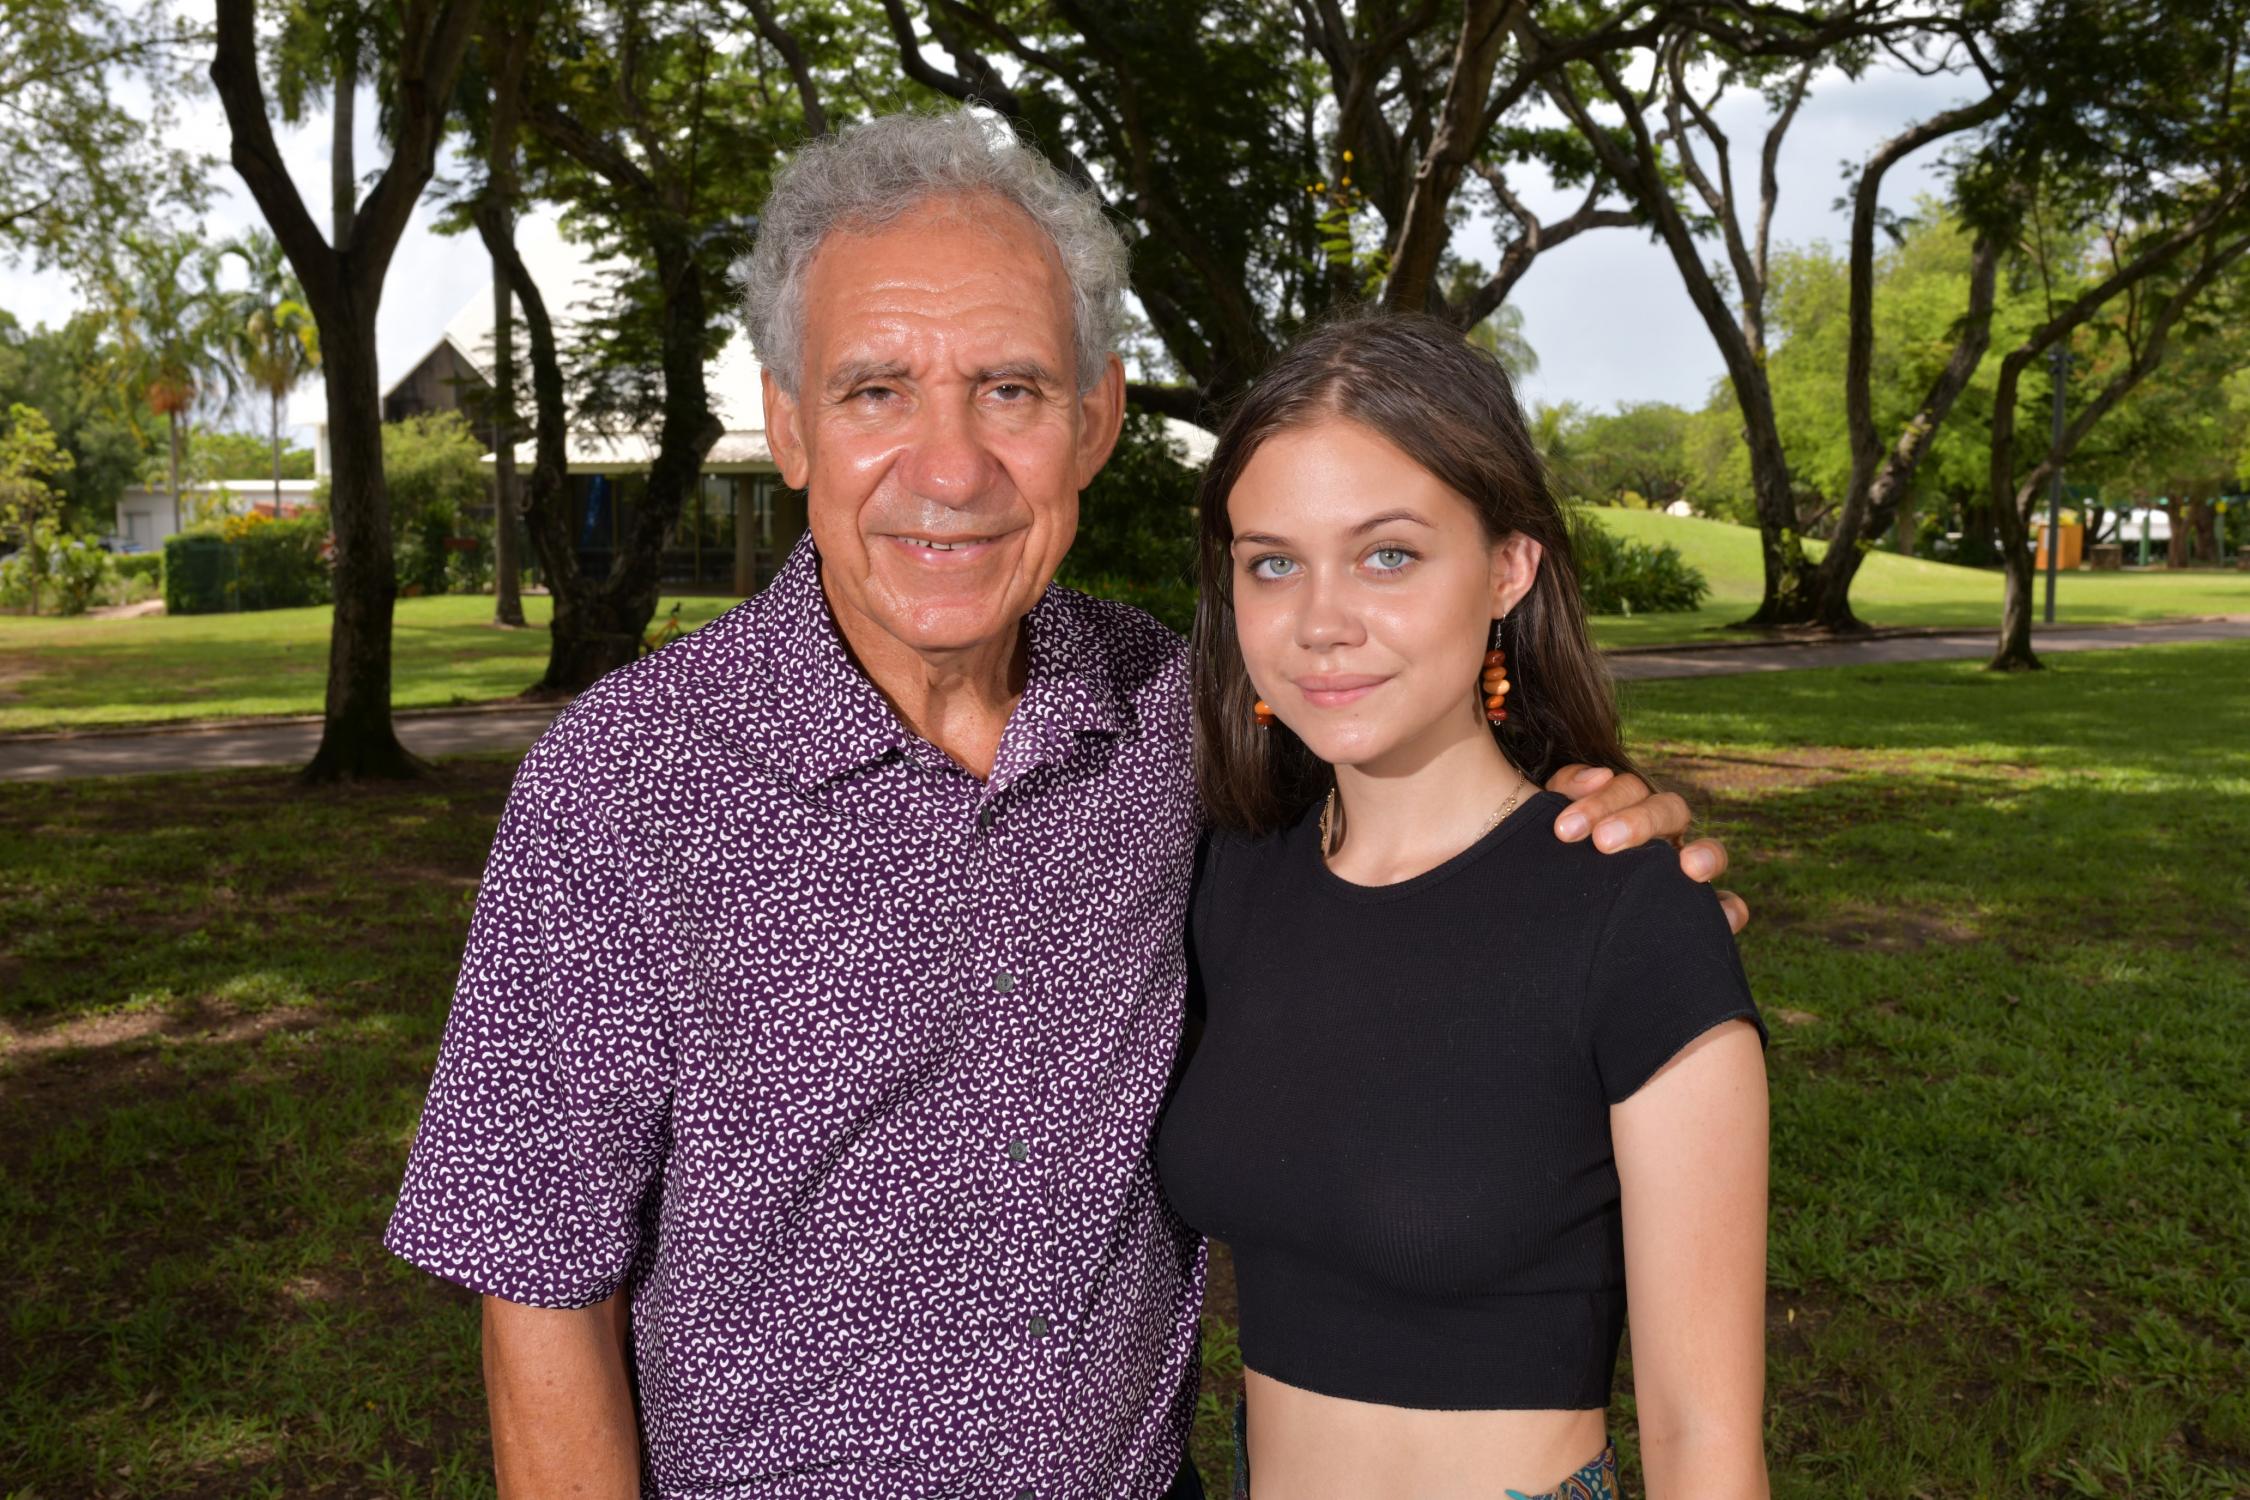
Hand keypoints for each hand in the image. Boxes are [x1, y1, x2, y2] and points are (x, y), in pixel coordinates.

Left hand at [1544, 764, 1749, 934]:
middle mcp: (1660, 836)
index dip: (1598, 800)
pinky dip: (1730, 908)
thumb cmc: (1550, 863)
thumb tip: (1599, 775)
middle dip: (1638, 822)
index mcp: (1624, 809)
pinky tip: (1724, 914)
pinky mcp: (1700, 911)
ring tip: (1689, 868)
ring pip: (1710, 851)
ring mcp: (1683, 871)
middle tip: (1603, 843)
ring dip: (1705, 854)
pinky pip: (1727, 907)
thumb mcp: (1546, 825)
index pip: (1624, 788)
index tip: (1564, 830)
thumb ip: (1564, 790)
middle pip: (1667, 810)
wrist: (1547, 921)